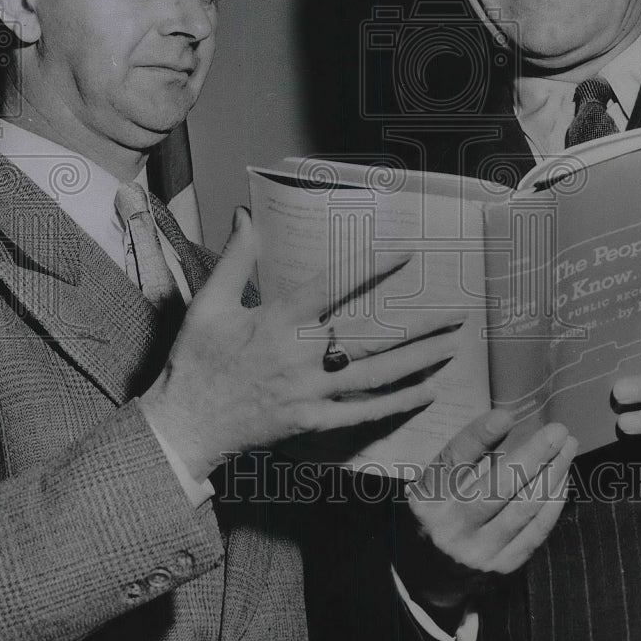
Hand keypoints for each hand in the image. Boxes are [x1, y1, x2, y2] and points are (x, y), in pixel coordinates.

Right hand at [140, 207, 466, 480]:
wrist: (182, 426)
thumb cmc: (195, 361)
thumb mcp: (208, 304)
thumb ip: (235, 258)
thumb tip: (244, 214)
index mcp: (279, 321)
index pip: (335, 285)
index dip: (374, 265)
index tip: (407, 251)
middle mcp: (301, 356)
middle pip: (372, 338)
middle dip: (419, 326)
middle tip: (458, 313)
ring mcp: (310, 393)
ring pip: (375, 376)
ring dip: (418, 362)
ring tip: (452, 348)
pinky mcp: (311, 422)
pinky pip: (362, 414)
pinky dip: (396, 404)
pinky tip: (425, 393)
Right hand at [395, 410, 576, 620]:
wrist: (430, 577)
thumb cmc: (437, 515)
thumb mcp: (433, 485)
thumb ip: (462, 458)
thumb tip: (505, 422)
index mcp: (427, 498)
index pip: (454, 460)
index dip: (479, 436)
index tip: (506, 415)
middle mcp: (450, 526)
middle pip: (497, 485)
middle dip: (533, 454)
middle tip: (558, 431)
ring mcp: (477, 550)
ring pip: (523, 508)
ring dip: (552, 475)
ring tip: (567, 448)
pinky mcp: (502, 567)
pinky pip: (535, 531)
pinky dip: (552, 503)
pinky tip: (562, 480)